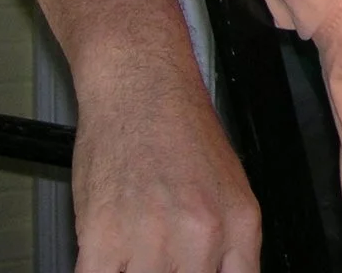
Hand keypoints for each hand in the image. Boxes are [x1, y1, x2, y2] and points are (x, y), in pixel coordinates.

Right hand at [70, 57, 260, 271]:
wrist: (141, 87)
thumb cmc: (179, 132)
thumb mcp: (229, 189)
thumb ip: (228, 246)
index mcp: (239, 225)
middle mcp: (202, 235)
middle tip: (158, 260)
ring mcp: (153, 239)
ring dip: (135, 272)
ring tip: (132, 256)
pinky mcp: (102, 238)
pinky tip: (105, 260)